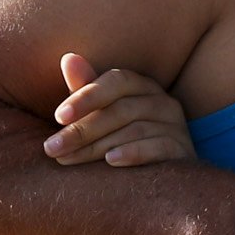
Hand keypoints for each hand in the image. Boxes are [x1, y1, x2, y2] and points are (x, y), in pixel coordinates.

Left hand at [42, 51, 194, 166]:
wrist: (163, 177)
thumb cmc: (122, 139)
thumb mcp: (101, 115)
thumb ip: (85, 90)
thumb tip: (68, 58)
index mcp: (141, 86)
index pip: (116, 81)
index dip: (87, 96)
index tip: (58, 116)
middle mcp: (162, 101)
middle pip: (120, 109)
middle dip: (82, 129)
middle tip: (51, 148)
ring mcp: (176, 126)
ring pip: (134, 130)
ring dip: (97, 146)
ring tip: (68, 159)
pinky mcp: (183, 150)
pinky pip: (158, 147)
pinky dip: (133, 153)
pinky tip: (110, 161)